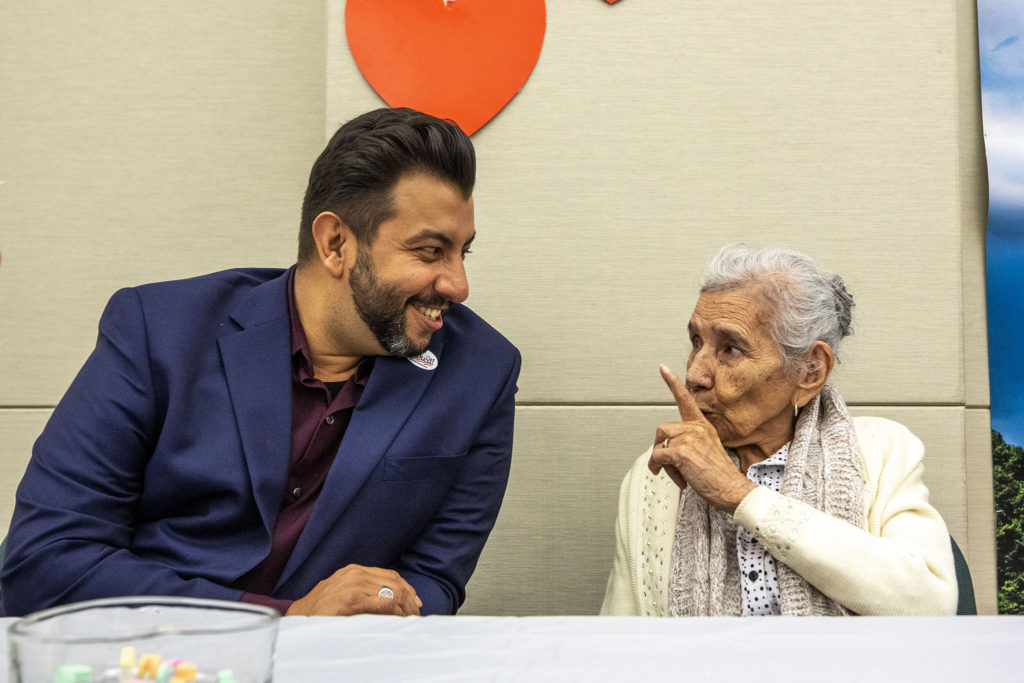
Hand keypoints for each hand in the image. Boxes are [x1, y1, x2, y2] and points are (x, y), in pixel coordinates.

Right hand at [285, 564, 421, 616]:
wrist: (298, 617)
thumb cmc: (321, 609)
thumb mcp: (343, 592)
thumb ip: (364, 591)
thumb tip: (391, 602)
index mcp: (354, 570)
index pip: (390, 575)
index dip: (407, 588)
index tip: (416, 602)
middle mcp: (355, 573)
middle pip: (394, 581)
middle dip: (410, 598)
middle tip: (416, 613)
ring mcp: (353, 585)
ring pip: (393, 591)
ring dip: (405, 606)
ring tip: (410, 619)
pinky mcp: (351, 600)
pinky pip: (383, 602)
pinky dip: (395, 611)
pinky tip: (398, 619)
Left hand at [648, 364, 755, 512]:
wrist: (731, 489)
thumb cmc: (719, 475)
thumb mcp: (707, 450)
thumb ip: (690, 442)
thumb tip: (669, 450)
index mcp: (703, 426)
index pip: (686, 399)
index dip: (673, 382)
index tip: (663, 368)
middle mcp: (696, 428)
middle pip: (663, 430)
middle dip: (662, 448)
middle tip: (674, 466)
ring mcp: (689, 438)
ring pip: (659, 444)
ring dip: (662, 461)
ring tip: (676, 472)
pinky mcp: (681, 451)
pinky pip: (657, 456)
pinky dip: (658, 467)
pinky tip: (671, 475)